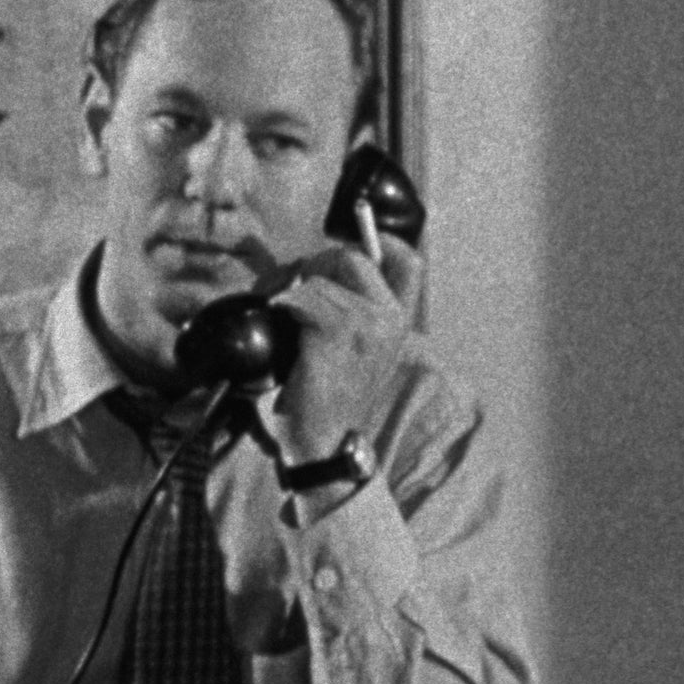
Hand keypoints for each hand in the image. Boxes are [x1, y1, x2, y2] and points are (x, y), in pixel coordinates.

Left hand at [265, 228, 423, 462]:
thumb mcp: (355, 352)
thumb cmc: (331, 400)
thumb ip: (354, 313)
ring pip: (321, 277)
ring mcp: (368, 323)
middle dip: (316, 263)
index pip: (406, 261)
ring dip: (290, 286)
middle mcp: (391, 318)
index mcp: (400, 321)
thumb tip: (320, 271)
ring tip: (279, 311)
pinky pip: (303, 295)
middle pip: (353, 257)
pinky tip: (277, 320)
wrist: (327, 444)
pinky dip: (282, 303)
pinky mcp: (339, 331)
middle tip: (292, 285)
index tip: (349, 240)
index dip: (379, 240)